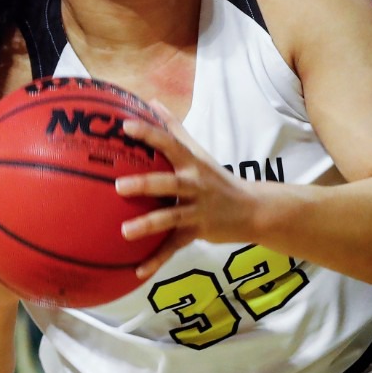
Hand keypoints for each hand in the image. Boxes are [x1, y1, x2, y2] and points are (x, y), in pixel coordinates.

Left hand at [115, 106, 256, 279]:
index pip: (169, 143)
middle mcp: (195, 184)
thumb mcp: (198, 152)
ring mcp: (198, 209)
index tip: (125, 127)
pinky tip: (137, 270)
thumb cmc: (216, 178)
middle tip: (118, 186)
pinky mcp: (199, 232)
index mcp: (192, 163)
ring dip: (149, 225)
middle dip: (146, 184)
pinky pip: (174, 247)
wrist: (252, 209)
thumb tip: (152, 102)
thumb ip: (174, 129)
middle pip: (170, 183)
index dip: (149, 134)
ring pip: (171, 218)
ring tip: (125, 231)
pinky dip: (156, 260)